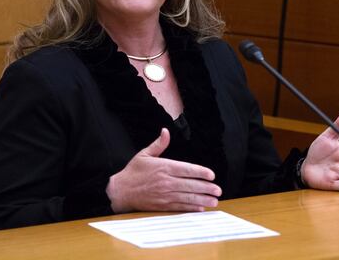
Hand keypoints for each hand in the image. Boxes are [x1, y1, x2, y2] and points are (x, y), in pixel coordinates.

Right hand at [106, 128, 221, 212]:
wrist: (120, 191)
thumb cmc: (133, 172)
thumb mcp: (144, 154)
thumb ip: (159, 144)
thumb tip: (166, 131)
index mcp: (164, 167)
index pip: (187, 169)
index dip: (201, 172)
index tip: (211, 175)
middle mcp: (166, 181)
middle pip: (190, 185)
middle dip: (206, 188)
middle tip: (218, 190)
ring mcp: (164, 195)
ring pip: (187, 197)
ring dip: (202, 200)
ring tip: (214, 201)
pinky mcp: (162, 205)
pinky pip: (179, 207)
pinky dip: (191, 208)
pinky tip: (200, 209)